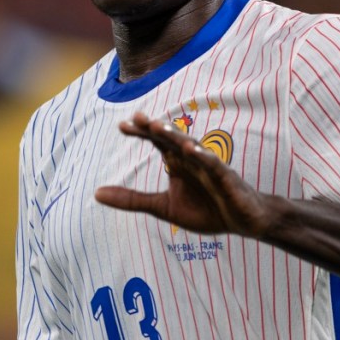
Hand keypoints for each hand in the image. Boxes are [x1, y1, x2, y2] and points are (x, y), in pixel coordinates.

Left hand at [94, 112, 273, 236]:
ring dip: (175, 137)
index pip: (157, 143)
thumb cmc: (207, 210)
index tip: (122, 126)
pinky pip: (213, 165)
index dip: (141, 133)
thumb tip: (96, 194)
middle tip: (136, 118)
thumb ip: (132, 199)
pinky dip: (203, 157)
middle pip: (171, 139)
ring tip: (158, 127)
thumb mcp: (164, 207)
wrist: (244, 221)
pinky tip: (191, 150)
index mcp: (177, 164)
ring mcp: (209, 166)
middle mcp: (192, 160)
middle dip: (155, 129)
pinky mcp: (226, 177)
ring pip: (191, 147)